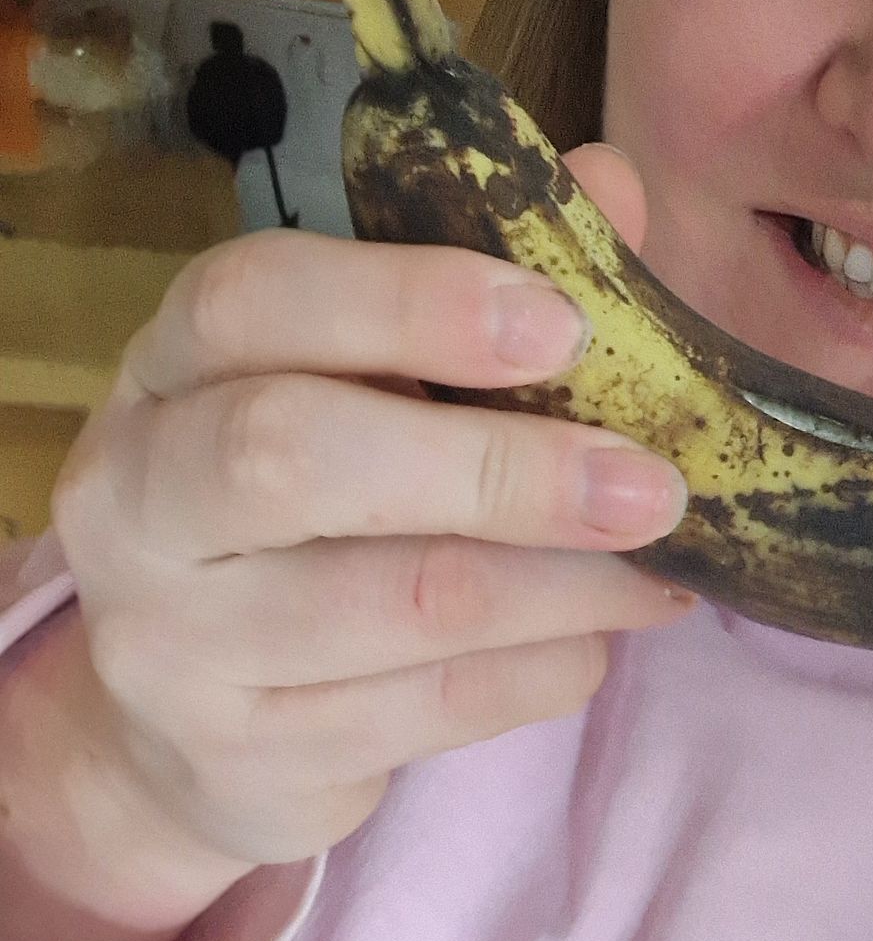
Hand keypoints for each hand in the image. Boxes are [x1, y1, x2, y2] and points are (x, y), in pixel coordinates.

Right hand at [11, 145, 689, 940]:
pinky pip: (429, 710)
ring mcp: (174, 639)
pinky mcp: (242, 753)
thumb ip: (486, 281)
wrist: (184, 726)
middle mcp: (139, 496)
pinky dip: (544, 669)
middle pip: (295, 457)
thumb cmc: (313, 510)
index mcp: (172, 368)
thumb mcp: (372, 385)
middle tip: (651, 487)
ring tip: (665, 570)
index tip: (561, 324)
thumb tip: (611, 186)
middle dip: (503, 469)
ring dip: (565, 587)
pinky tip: (600, 638)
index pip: (251, 300)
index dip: (408, 300)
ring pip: (395, 603)